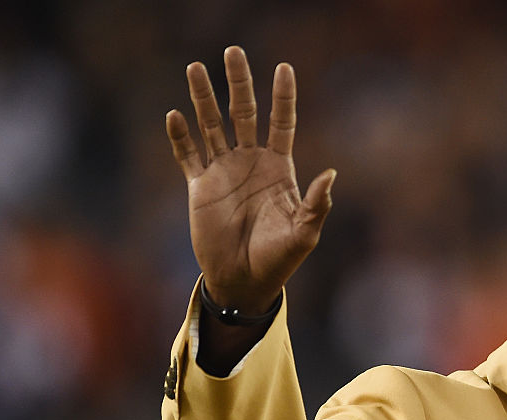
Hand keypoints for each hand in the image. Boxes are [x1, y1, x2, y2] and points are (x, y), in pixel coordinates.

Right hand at [166, 46, 335, 313]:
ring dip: (203, 98)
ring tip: (196, 67)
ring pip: (212, 125)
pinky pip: (189, 156)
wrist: (244, 282)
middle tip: (233, 52)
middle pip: (244, 112)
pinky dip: (180, 137)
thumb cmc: (279, 259)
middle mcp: (250, 163)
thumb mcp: (305, 233)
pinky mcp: (200, 188)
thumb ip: (317, 203)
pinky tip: (174, 115)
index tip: (283, 68)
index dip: (282, 97)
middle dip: (239, 83)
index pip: (281, 122)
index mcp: (279, 168)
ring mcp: (224, 172)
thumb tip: (332, 173)